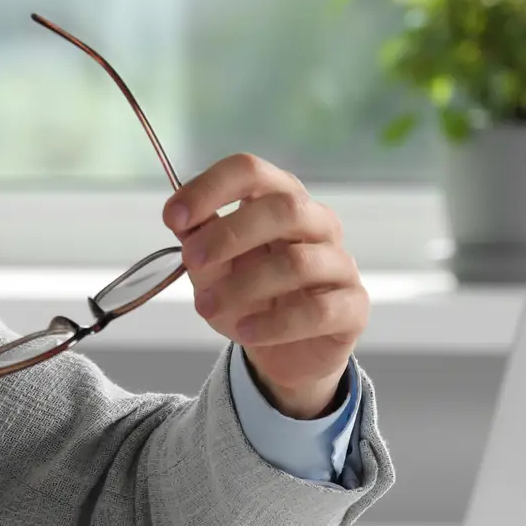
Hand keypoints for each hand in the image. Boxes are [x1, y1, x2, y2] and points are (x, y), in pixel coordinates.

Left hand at [164, 154, 366, 418]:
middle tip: (193, 261)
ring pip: (298, 262)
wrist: (281, 353)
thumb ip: (199, 241)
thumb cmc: (247, 297)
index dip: (210, 188)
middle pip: (284, 207)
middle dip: (229, 233)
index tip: (173, 216)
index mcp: (280, 199)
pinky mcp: (352, 307)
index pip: (251, 171)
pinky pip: (318, 310)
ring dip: (244, 285)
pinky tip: (246, 331)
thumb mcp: (212, 269)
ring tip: (208, 308)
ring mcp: (340, 263)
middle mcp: (317, 223)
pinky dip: (274, 323)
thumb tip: (182, 218)